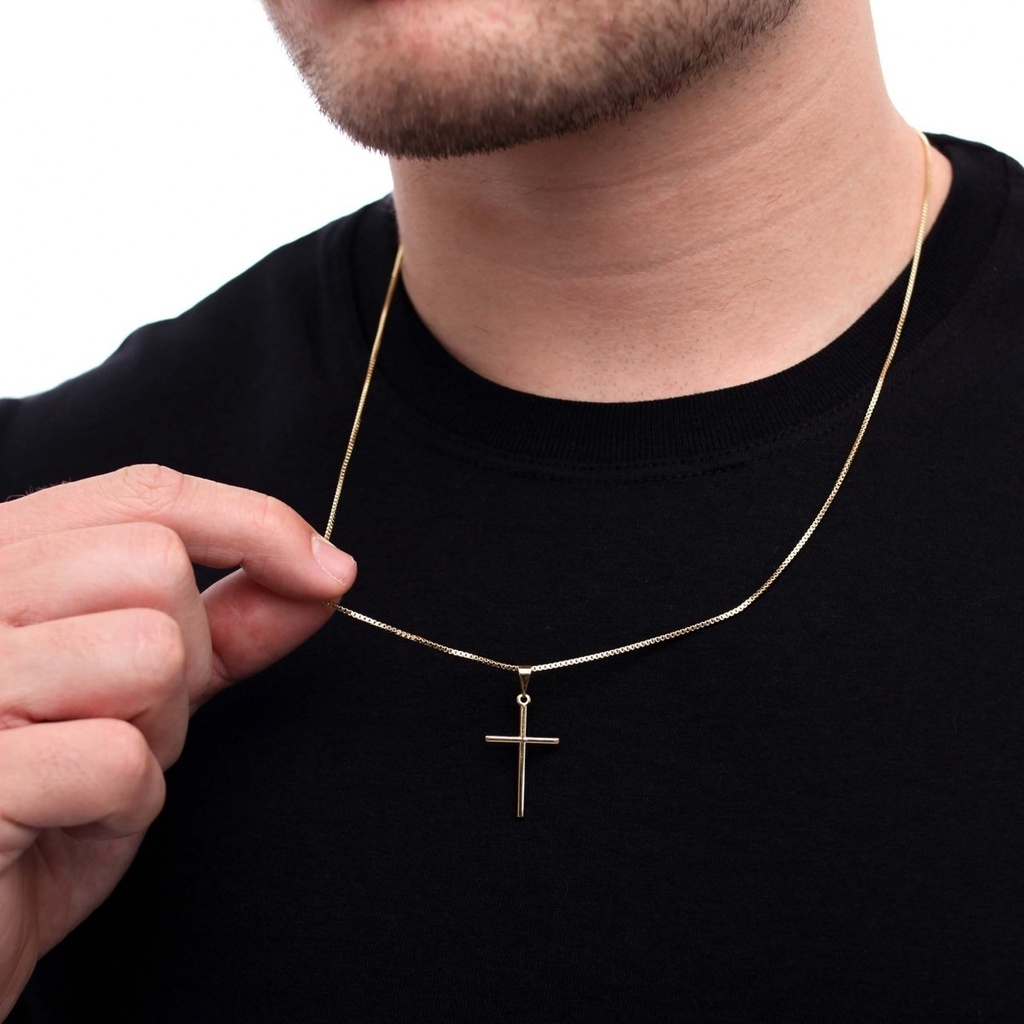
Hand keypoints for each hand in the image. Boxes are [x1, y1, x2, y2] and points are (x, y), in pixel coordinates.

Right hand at [0, 465, 355, 1016]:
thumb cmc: (43, 807)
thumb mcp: (141, 695)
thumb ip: (226, 624)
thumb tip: (324, 570)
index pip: (143, 495)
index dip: (254, 523)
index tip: (326, 570)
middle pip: (154, 564)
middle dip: (184, 656)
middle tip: (127, 724)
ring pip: (149, 651)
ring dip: (156, 732)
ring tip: (90, 773)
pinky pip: (118, 758)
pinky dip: (126, 804)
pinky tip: (68, 823)